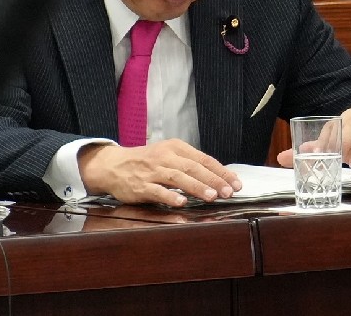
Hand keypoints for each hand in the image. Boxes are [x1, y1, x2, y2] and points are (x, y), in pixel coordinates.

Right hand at [78, 138, 241, 207]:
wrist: (114, 165)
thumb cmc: (148, 162)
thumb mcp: (169, 155)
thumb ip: (190, 164)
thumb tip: (218, 177)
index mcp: (176, 147)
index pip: (204, 159)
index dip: (221, 171)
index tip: (236, 183)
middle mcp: (166, 157)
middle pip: (194, 168)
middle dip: (214, 180)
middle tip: (229, 192)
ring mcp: (152, 171)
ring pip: (178, 178)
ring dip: (197, 187)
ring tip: (212, 197)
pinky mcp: (140, 186)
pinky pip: (157, 191)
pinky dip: (170, 196)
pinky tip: (182, 202)